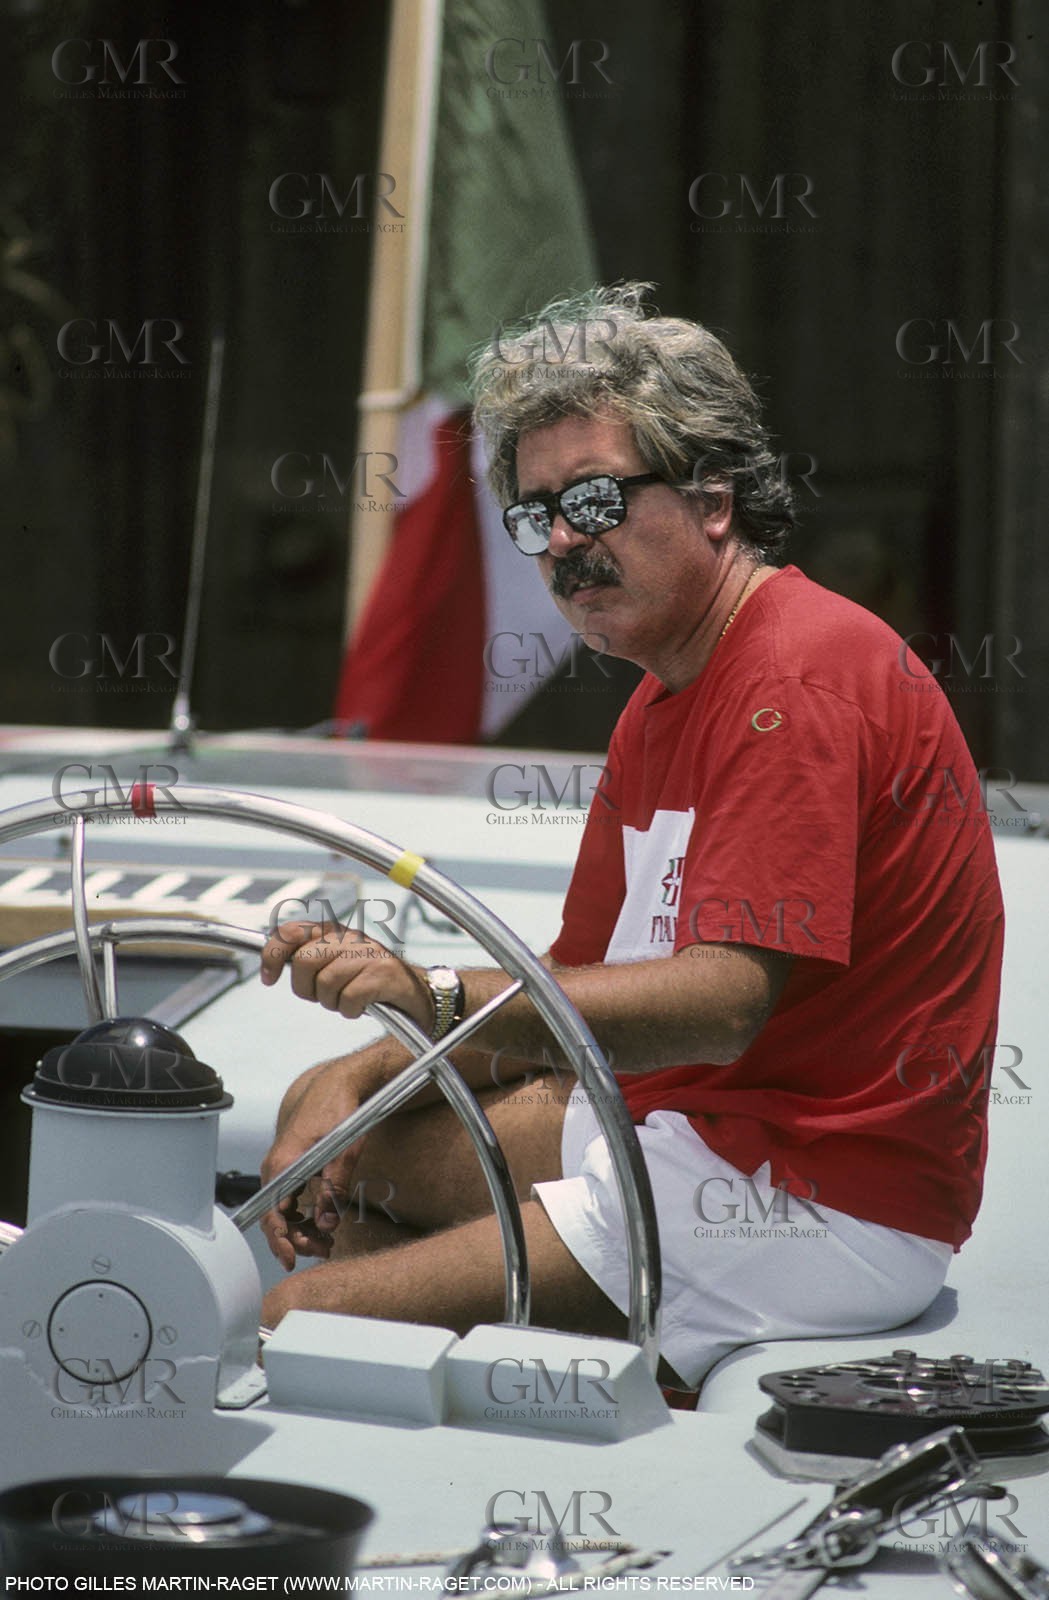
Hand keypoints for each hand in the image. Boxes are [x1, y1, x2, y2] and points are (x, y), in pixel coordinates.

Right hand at [259, 1059, 365, 1270]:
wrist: (336, 1084)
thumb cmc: (338, 1109)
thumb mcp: (344, 1150)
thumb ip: (335, 1188)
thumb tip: (328, 1222)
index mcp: (282, 1164)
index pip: (271, 1214)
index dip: (281, 1240)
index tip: (293, 1257)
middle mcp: (276, 1167)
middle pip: (275, 1217)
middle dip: (296, 1240)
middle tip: (322, 1250)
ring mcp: (282, 1167)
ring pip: (283, 1211)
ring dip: (301, 1230)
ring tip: (325, 1242)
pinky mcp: (291, 1167)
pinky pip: (289, 1199)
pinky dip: (303, 1216)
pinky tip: (320, 1224)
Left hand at [260, 920, 432, 1030]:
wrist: (417, 992)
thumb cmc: (369, 980)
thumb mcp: (335, 962)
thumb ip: (307, 957)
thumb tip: (270, 964)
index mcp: (333, 930)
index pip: (290, 932)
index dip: (272, 955)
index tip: (269, 978)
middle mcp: (349, 936)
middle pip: (303, 962)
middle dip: (306, 988)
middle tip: (321, 995)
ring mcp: (367, 953)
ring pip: (325, 984)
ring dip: (332, 1002)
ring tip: (347, 1000)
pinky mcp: (381, 974)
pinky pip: (348, 1000)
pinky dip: (351, 1011)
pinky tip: (362, 1007)